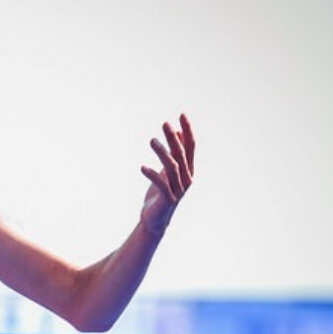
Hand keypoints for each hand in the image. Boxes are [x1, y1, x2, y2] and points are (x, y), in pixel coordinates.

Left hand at [139, 114, 194, 236]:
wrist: (155, 219)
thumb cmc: (161, 192)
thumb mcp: (167, 170)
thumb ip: (174, 153)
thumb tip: (176, 132)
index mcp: (188, 169)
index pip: (191, 146)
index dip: (187, 130)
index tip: (181, 114)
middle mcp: (187, 178)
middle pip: (181, 154)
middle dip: (173, 138)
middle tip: (164, 123)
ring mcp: (179, 189)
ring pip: (172, 167)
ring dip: (162, 152)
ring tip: (151, 141)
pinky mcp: (168, 199)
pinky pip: (161, 184)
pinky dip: (152, 175)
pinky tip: (141, 167)